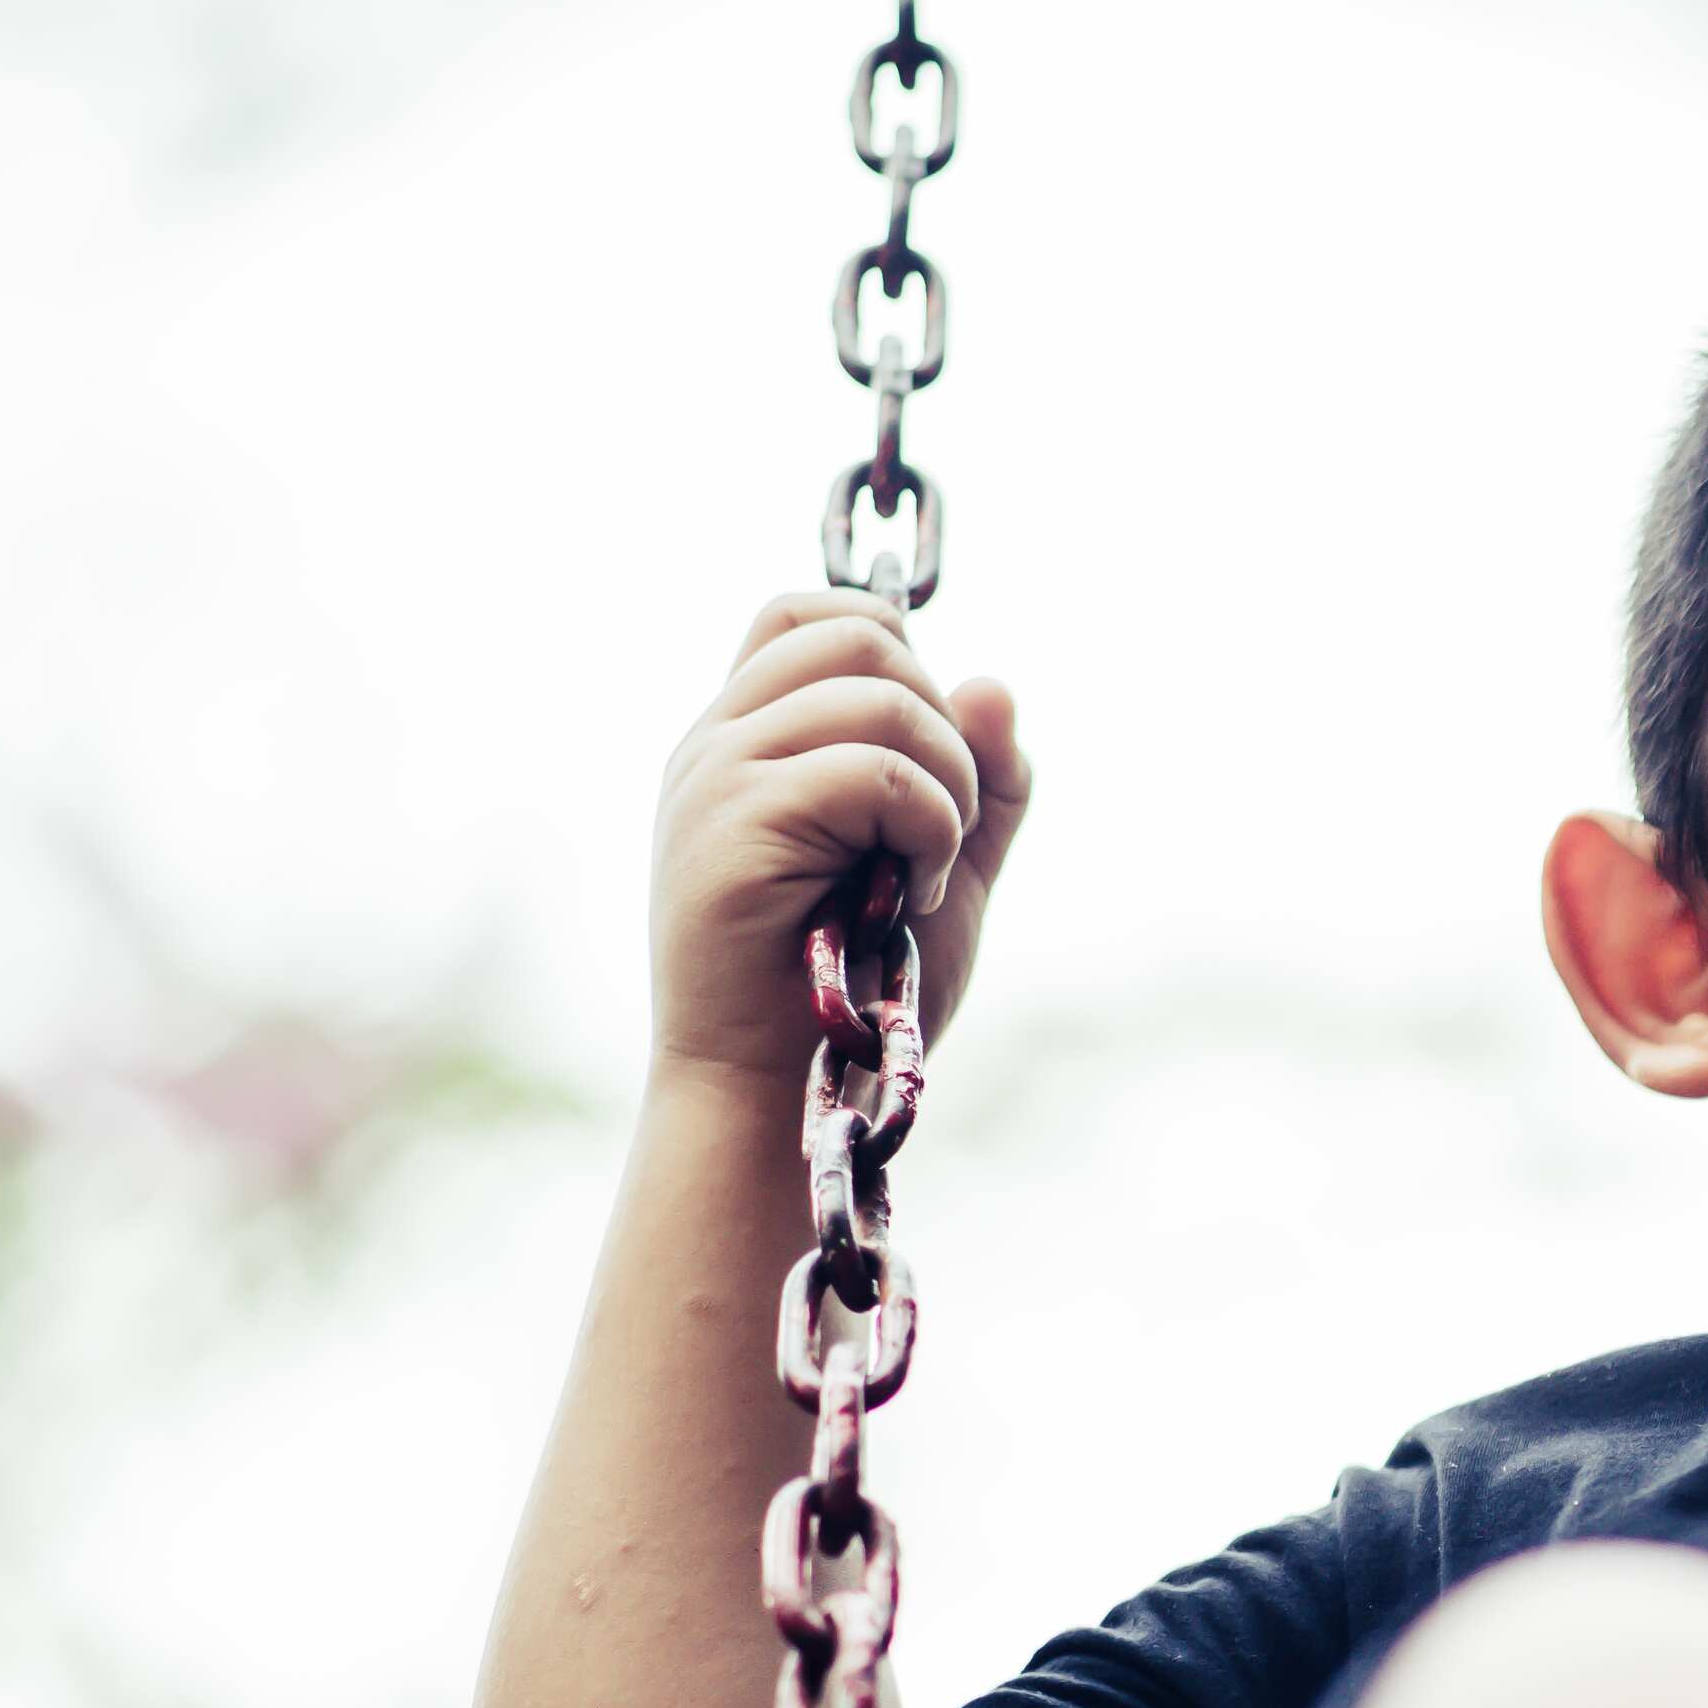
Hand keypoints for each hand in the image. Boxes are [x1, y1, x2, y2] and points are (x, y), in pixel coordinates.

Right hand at [649, 589, 1032, 1082]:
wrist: (776, 1093)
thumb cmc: (857, 991)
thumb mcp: (944, 866)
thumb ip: (981, 779)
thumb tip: (991, 681)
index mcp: (747, 738)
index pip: (811, 613)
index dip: (899, 651)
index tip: (926, 760)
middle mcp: (717, 741)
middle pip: (861, 635)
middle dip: (943, 722)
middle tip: (943, 825)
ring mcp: (716, 777)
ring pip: (878, 693)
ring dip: (947, 782)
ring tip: (924, 869)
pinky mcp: (734, 826)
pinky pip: (872, 769)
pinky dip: (928, 826)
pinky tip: (906, 894)